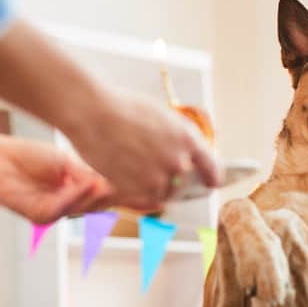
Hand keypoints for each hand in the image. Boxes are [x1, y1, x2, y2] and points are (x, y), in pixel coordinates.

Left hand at [0, 138, 114, 224]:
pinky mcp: (40, 215)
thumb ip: (89, 175)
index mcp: (76, 192)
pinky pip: (64, 209)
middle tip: (125, 182)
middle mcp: (67, 204)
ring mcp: (55, 211)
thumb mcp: (68, 162)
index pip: (106, 196)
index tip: (147, 192)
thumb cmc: (28, 156)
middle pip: (100, 204)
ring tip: (106, 181)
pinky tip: (87, 183)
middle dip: (114, 194)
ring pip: (84, 208)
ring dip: (96, 194)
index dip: (125, 194)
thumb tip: (115, 182)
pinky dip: (77, 196)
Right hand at [64, 91, 219, 210]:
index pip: (211, 167)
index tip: (212, 183)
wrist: (94, 113)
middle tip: (161, 173)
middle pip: (186, 184)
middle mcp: (177, 162)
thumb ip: (178, 138)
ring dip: (157, 187)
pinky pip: (145, 198)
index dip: (213, 177)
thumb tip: (186, 154)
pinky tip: (129, 177)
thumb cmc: (124, 108)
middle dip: (178, 181)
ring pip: (165, 193)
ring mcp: (157, 178)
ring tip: (139, 170)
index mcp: (188, 139)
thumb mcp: (163, 116)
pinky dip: (140, 192)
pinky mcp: (136, 189)